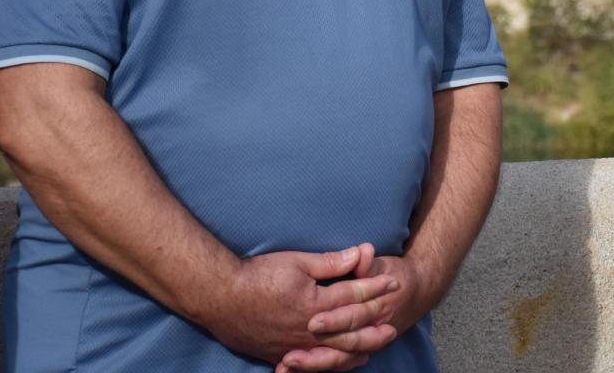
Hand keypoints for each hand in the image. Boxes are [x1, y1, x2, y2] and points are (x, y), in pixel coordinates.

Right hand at [195, 244, 397, 367]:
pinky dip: (331, 362)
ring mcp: (295, 345)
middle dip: (374, 324)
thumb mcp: (296, 262)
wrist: (219, 297)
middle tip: (394, 323)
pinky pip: (312, 363)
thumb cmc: (257, 276)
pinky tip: (341, 360)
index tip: (393, 282)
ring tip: (375, 345)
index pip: (354, 296)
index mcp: (316, 304)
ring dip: (358, 348)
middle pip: (351, 328)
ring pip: (335, 351)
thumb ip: (330, 262)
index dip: (375, 287)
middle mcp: (310, 329)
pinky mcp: (279, 354)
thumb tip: (359, 253)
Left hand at [286, 254, 435, 371]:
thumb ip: (368, 263)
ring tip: (287, 365)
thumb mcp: (383, 265)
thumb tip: (363, 250)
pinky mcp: (358, 349)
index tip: (312, 323)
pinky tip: (291, 370)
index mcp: (378, 307)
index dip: (334, 321)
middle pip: (344, 347)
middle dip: (317, 354)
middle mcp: (373, 329)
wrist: (421, 290)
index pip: (354, 317)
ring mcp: (366, 342)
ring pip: (341, 360)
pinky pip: (339, 364)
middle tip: (291, 356)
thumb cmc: (397, 275)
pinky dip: (319, 368)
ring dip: (315, 365)